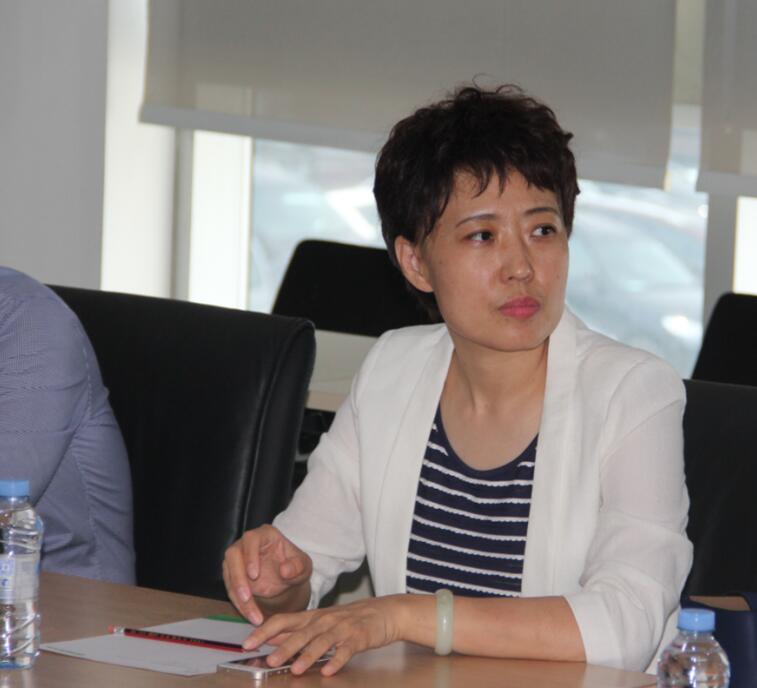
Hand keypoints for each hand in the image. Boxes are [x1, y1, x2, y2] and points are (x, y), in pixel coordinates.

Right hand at [223, 525, 311, 623]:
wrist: (288, 576)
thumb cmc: (295, 565)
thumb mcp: (303, 566)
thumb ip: (297, 566)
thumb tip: (285, 570)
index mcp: (265, 534)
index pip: (251, 539)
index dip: (250, 556)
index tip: (254, 575)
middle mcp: (246, 544)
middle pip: (233, 555)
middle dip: (238, 578)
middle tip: (247, 598)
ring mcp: (237, 559)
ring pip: (229, 575)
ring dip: (238, 597)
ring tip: (253, 615)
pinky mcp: (233, 575)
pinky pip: (231, 589)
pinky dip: (239, 604)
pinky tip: (250, 615)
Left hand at [242, 595, 405, 675]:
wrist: (384, 612)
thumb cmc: (350, 619)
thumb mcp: (321, 620)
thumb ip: (296, 629)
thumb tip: (269, 636)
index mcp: (312, 617)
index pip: (283, 620)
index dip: (264, 631)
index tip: (247, 643)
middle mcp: (324, 620)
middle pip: (300, 633)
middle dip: (284, 648)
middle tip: (269, 661)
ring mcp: (342, 628)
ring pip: (322, 642)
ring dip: (307, 656)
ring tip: (295, 669)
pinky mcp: (359, 637)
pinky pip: (346, 650)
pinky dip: (337, 660)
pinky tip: (329, 671)